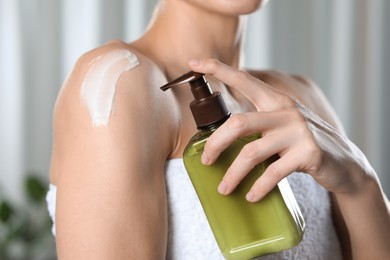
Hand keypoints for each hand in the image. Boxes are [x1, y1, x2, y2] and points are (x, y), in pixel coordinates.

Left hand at [189, 58, 372, 201]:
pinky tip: (251, 196)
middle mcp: (286, 111)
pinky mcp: (308, 153)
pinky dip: (258, 187)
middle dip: (215, 143)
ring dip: (233, 174)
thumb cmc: (301, 144)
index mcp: (275, 101)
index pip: (244, 79)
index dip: (218, 69)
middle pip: (238, 123)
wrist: (344, 162)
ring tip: (224, 189)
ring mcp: (298, 131)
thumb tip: (217, 141)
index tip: (193, 63)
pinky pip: (273, 173)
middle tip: (205, 161)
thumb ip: (258, 125)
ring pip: (251, 152)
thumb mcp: (281, 126)